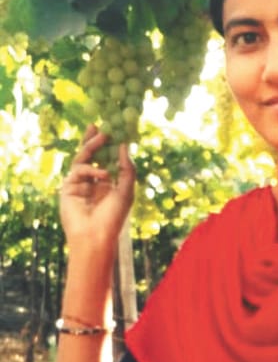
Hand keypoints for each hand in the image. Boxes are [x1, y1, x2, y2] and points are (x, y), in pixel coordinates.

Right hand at [59, 125, 135, 250]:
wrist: (96, 236)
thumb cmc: (114, 216)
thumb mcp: (126, 190)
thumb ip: (127, 168)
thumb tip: (124, 145)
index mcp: (106, 182)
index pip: (105, 159)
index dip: (107, 145)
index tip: (112, 130)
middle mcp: (91, 182)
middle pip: (90, 156)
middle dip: (93, 140)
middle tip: (99, 126)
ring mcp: (78, 184)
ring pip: (82, 159)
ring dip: (92, 146)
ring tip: (103, 136)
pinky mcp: (68, 188)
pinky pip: (77, 171)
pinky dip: (91, 170)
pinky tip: (103, 175)